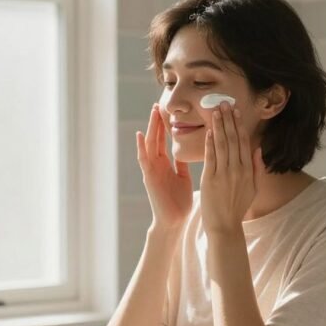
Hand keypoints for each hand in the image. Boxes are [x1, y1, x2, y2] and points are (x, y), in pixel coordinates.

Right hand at [136, 104, 192, 230]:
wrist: (174, 221)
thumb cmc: (179, 202)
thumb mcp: (183, 178)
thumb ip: (182, 164)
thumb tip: (186, 151)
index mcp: (165, 164)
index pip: (163, 140)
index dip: (164, 125)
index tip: (167, 110)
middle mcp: (156, 165)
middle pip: (155, 138)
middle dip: (156, 122)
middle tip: (157, 104)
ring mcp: (151, 170)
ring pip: (149, 145)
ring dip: (150, 129)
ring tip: (152, 112)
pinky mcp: (149, 178)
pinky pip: (144, 160)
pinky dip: (141, 148)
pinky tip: (139, 135)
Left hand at [199, 102, 264, 234]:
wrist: (224, 226)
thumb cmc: (237, 208)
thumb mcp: (253, 189)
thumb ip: (256, 168)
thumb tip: (258, 149)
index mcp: (248, 171)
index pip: (244, 142)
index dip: (239, 125)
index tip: (235, 111)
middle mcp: (237, 170)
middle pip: (233, 139)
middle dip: (228, 120)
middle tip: (223, 103)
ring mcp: (224, 174)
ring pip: (222, 145)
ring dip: (218, 126)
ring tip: (215, 112)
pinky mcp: (211, 180)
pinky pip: (211, 157)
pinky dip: (209, 143)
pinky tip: (208, 131)